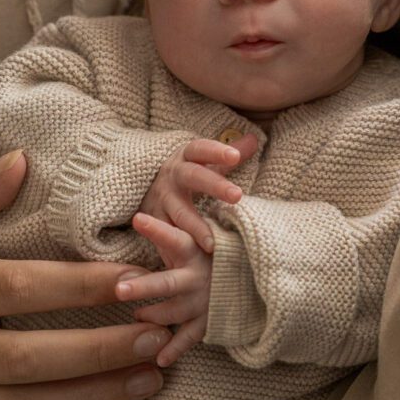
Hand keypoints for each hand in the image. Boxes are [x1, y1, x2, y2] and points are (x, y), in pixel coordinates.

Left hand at [116, 212, 212, 366]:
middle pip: (168, 282)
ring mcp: (204, 301)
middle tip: (120, 290)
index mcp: (196, 250)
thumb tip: (138, 214)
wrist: (257, 273)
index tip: (137, 219)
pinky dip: (175, 349)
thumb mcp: (200, 234)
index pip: (174, 237)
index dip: (157, 229)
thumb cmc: (217, 248)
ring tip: (136, 316)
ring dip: (153, 316)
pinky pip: (190, 337)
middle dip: (144, 287)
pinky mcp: (209, 320)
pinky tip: (159, 359)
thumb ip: (174, 231)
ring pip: (174, 312)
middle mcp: (199, 277)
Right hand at [139, 136, 256, 251]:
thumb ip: (229, 152)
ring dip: (194, 227)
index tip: (235, 155)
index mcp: (186, 157)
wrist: (145, 188)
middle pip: (193, 176)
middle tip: (237, 195)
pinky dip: (176, 246)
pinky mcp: (154, 221)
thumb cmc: (186, 174)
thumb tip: (254, 139)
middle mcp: (172, 175)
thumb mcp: (203, 161)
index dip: (217, 150)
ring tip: (212, 244)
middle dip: (214, 185)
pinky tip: (189, 260)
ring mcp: (161, 199)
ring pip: (178, 211)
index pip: (201, 149)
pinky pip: (165, 234)